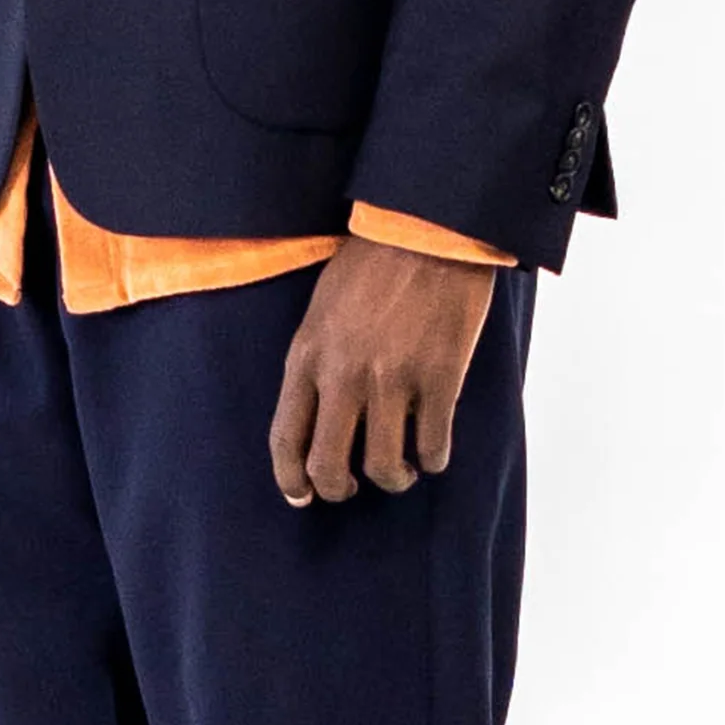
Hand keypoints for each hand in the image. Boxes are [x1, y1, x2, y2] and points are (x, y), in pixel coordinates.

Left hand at [268, 234, 498, 506]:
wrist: (426, 229)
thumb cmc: (371, 263)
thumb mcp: (320, 308)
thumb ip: (316, 360)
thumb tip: (322, 411)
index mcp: (306, 356)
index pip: (285, 439)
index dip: (291, 479)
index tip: (302, 495)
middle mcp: (343, 376)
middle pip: (329, 466)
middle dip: (339, 489)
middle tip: (353, 486)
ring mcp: (392, 380)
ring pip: (383, 466)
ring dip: (392, 478)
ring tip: (402, 470)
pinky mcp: (438, 380)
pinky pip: (432, 446)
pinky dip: (433, 459)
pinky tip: (434, 452)